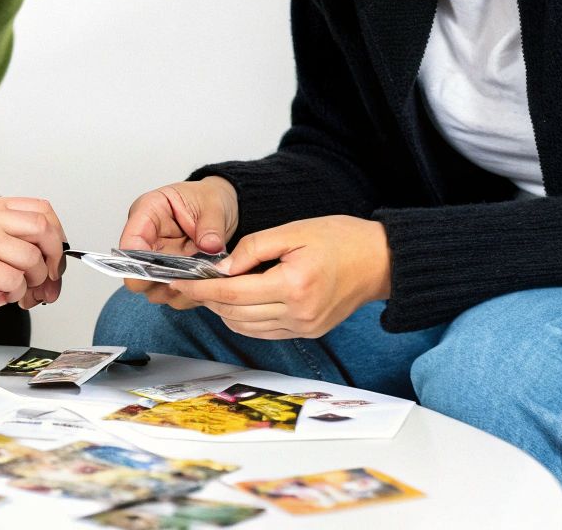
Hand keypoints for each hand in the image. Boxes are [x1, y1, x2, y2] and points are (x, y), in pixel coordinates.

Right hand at [0, 196, 65, 308]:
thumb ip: (2, 228)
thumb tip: (34, 253)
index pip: (42, 210)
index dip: (56, 233)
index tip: (54, 252)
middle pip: (44, 231)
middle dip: (54, 258)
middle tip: (48, 276)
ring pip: (33, 260)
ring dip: (33, 281)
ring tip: (19, 290)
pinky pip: (14, 281)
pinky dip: (15, 294)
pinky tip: (1, 296)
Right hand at [115, 177, 237, 309]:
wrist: (220, 207)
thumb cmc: (208, 199)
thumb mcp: (214, 205)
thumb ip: (211, 225)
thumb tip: (210, 246)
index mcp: (149, 213)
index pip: (131, 240)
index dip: (136, 261)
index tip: (155, 272)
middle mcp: (147, 239)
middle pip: (136, 272)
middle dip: (159, 281)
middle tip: (186, 280)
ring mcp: (158, 260)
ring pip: (153, 289)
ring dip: (175, 291)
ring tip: (199, 283)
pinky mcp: (171, 274)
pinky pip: (172, 295)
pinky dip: (187, 295)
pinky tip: (203, 286)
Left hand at [167, 215, 391, 338]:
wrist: (380, 261)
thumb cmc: (341, 239)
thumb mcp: (293, 231)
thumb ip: (253, 247)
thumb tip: (221, 267)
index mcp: (294, 285)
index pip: (233, 294)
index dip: (202, 288)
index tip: (180, 281)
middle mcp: (298, 313)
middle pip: (236, 314)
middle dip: (208, 299)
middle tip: (190, 282)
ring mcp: (304, 326)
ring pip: (246, 327)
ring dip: (224, 311)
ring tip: (211, 290)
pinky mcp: (307, 331)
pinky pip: (264, 331)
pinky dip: (244, 318)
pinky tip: (237, 301)